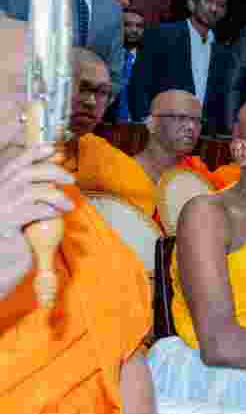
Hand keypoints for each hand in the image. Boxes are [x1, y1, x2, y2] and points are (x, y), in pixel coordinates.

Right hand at [0, 143, 74, 298]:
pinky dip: (48, 209)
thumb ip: (37, 191)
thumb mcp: (27, 209)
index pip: (15, 164)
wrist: (3, 264)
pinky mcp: (6, 226)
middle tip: (71, 179)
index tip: (54, 148)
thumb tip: (58, 174)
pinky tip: (57, 214)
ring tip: (68, 204)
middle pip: (24, 173)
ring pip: (29, 189)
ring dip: (54, 193)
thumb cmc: (18, 236)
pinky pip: (31, 210)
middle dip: (52, 171)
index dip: (34, 153)